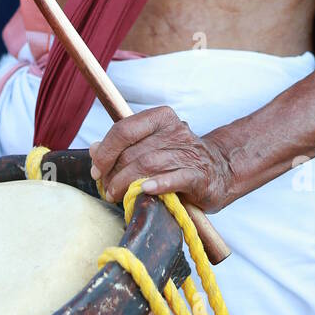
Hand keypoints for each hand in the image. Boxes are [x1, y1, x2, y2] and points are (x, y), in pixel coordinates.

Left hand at [88, 106, 233, 216]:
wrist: (220, 170)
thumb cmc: (177, 159)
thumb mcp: (150, 147)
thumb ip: (123, 146)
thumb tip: (93, 149)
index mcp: (160, 118)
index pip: (124, 129)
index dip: (105, 152)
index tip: (96, 171)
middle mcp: (176, 131)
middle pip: (134, 151)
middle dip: (114, 173)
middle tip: (106, 190)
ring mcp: (189, 152)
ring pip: (149, 164)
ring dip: (127, 183)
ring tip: (116, 196)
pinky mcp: (200, 175)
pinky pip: (176, 178)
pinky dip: (158, 184)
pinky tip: (145, 191)